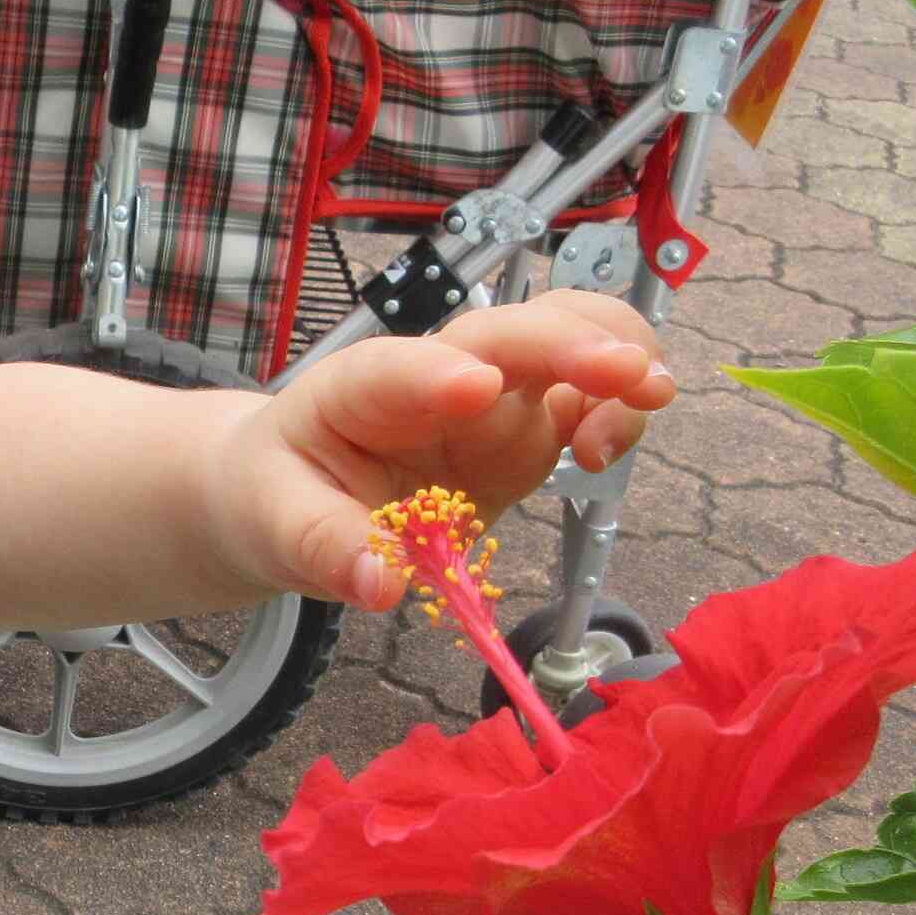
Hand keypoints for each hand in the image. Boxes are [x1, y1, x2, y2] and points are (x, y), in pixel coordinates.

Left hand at [212, 293, 675, 607]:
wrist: (296, 491)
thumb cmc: (282, 492)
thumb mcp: (277, 526)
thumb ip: (325, 547)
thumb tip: (380, 585)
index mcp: (360, 390)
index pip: (396, 370)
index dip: (435, 373)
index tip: (476, 387)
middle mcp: (437, 376)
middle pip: (509, 329)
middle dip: (571, 340)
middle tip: (629, 373)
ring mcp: (493, 399)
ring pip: (568, 337)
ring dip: (616, 358)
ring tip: (638, 409)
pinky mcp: (529, 431)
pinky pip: (588, 399)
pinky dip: (618, 410)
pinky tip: (608, 451)